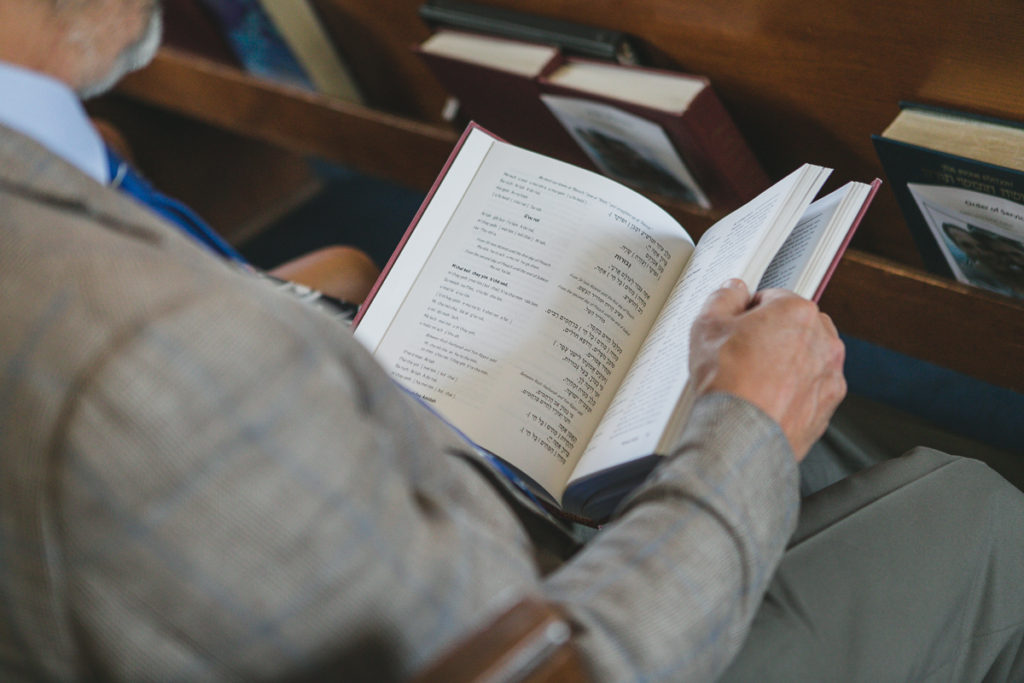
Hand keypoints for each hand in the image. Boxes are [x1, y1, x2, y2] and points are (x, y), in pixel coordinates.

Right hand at [689, 279, 845, 460]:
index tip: (736, 329)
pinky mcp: (829, 404)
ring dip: (785, 363)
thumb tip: (732, 290)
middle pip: (793, 326)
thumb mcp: (708, 325)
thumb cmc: (730, 382)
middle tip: (743, 354)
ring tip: (754, 379)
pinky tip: (767, 398)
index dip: (747, 314)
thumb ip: (723, 297)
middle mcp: (823, 339)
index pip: (771, 298)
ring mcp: (830, 373)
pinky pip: (810, 388)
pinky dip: (793, 391)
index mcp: (797, 311)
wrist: (741, 433)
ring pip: (805, 358)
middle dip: (771, 336)